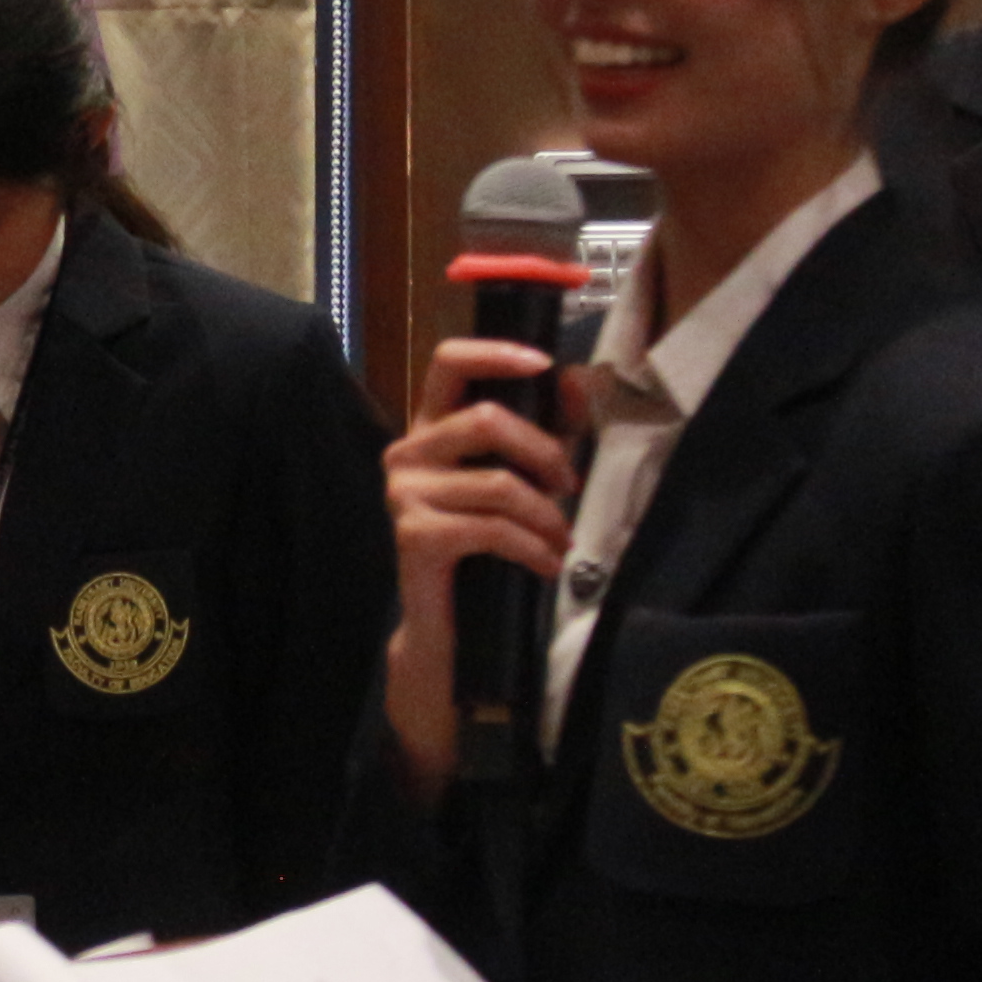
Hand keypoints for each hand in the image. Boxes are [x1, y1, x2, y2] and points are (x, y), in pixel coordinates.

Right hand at [377, 332, 576, 796]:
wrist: (449, 630)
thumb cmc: (486, 550)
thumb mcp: (523, 480)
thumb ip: (547, 429)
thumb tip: (578, 377)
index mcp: (431, 429)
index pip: (448, 360)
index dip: (495, 351)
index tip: (543, 362)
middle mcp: (406, 453)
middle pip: (485, 418)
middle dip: (544, 451)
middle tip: (569, 486)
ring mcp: (403, 494)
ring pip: (498, 482)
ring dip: (546, 515)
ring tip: (562, 540)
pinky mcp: (414, 536)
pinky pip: (492, 528)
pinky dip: (533, 548)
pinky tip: (547, 566)